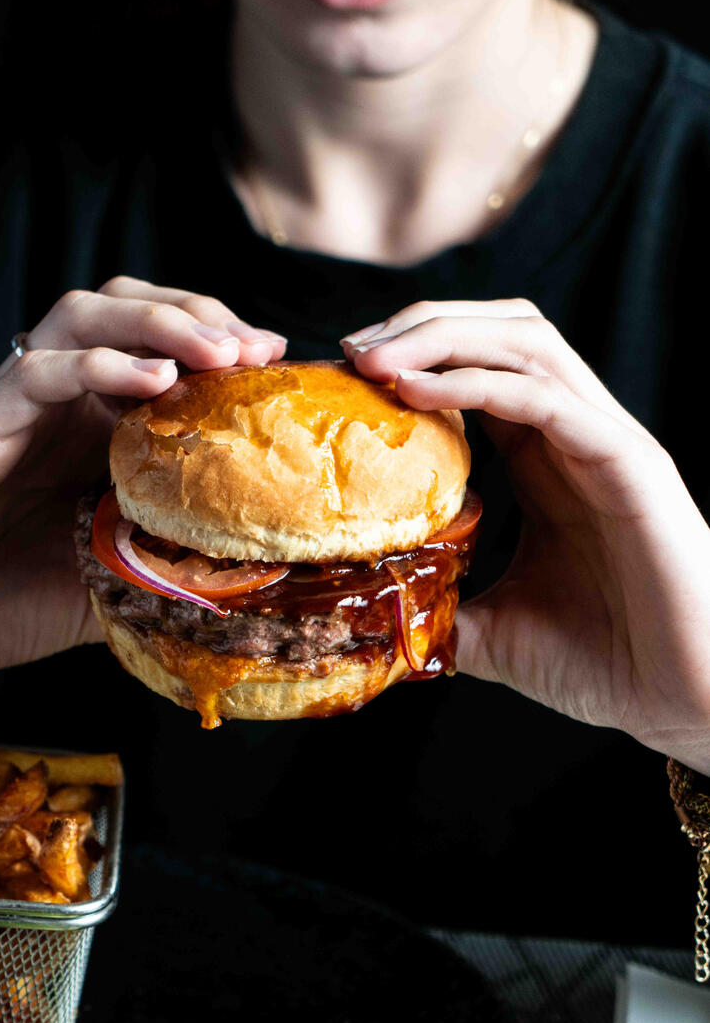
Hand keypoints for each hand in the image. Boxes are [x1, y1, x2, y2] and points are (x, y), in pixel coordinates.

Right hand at [0, 278, 285, 698]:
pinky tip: (150, 379)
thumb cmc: (2, 603)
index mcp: (93, 428)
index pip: (161, 350)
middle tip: (257, 346)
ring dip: (157, 321)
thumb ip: (169, 568)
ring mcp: (15, 408)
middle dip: (199, 313)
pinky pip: (36, 373)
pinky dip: (95, 365)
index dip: (221, 344)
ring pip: (83, 318)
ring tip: (215, 348)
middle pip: (127, 310)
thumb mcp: (111, 586)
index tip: (278, 364)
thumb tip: (257, 582)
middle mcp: (58, 403)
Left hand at [342, 298, 709, 772]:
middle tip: (351, 350)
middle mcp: (578, 435)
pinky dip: (476, 383)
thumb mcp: (495, 634)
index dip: (414, 356)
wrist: (686, 698)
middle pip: (501, 332)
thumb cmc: (610, 661)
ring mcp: (606, 441)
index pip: (480, 371)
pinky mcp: (627, 461)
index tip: (346, 374)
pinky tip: (416, 389)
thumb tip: (375, 620)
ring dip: (442, 336)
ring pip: (526, 343)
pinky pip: (545, 398)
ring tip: (373, 357)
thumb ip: (442, 611)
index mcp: (549, 461)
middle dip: (422, 324)